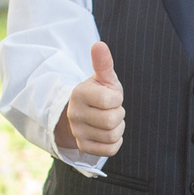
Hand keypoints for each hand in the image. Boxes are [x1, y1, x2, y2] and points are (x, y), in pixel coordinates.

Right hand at [55, 41, 125, 156]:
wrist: (87, 111)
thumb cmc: (100, 91)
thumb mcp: (104, 78)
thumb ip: (103, 63)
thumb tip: (99, 44)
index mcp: (79, 93)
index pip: (111, 101)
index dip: (117, 99)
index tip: (110, 96)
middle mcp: (74, 114)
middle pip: (112, 121)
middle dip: (119, 114)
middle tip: (111, 109)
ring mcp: (77, 132)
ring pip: (112, 136)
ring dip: (118, 128)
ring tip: (108, 119)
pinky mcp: (83, 147)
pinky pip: (110, 150)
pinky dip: (115, 142)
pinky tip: (107, 132)